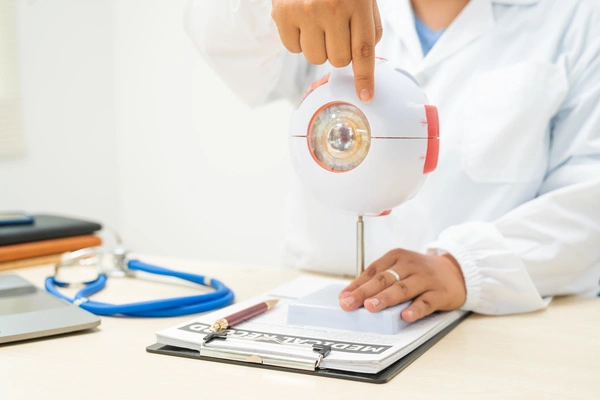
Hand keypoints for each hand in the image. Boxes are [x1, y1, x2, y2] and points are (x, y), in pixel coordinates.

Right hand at [271, 0, 382, 102]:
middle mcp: (331, 9)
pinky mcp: (283, 14)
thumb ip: (367, 25)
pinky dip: (297, 40)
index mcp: (357, 2)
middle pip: (338, 60)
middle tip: (334, 31)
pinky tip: (300, 20)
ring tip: (316, 23)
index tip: (366, 96)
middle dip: (338, 52)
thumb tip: (362, 61)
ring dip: (318, 47)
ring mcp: (305, 12)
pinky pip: (293, 48)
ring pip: (315, 58)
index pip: (363, 51)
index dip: (365, 78)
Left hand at [338, 249, 466, 321]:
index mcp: (396, 257)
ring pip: (403, 289)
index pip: (373, 271)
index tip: (343, 298)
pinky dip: (415, 309)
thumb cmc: (420, 273)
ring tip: (371, 307)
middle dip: (365, 292)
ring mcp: (426, 278)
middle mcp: (410, 265)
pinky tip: (406, 315)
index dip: (357, 285)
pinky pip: (426, 302)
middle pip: (384, 279)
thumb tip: (353, 296)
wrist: (456, 271)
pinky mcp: (440, 292)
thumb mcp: (400, 269)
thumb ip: (380, 280)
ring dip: (385, 298)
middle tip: (350, 303)